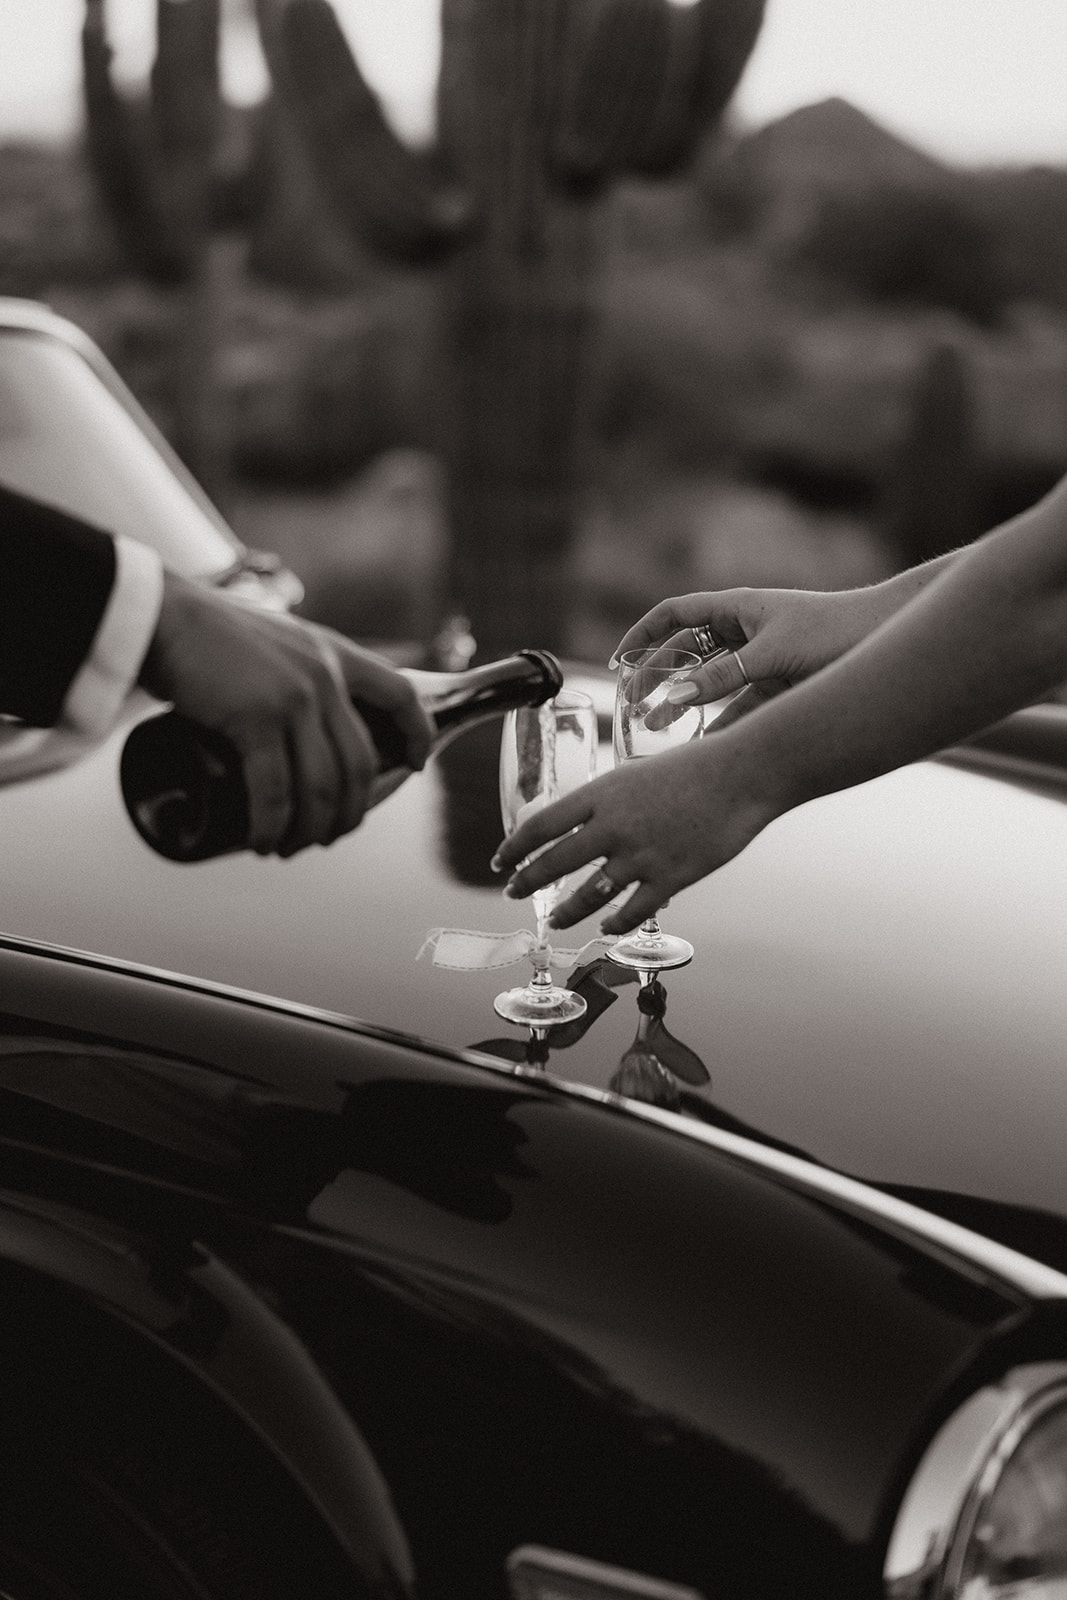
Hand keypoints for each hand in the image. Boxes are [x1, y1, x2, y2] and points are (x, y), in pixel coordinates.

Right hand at [139, 573, 432, 855]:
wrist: (159, 615)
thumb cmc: (205, 633)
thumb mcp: (274, 640)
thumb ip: (295, 668)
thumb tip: (297, 721)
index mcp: (335, 654)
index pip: (401, 695)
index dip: (417, 735)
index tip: (414, 766)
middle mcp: (325, 676)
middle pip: (360, 764)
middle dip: (349, 813)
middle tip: (325, 836)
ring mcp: (293, 698)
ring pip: (322, 787)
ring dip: (309, 830)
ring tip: (289, 847)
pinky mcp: (255, 718)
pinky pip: (276, 791)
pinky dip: (272, 827)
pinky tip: (264, 843)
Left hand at [491, 734, 779, 934]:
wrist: (743, 773)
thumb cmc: (694, 767)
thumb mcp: (636, 772)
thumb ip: (608, 799)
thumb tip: (584, 821)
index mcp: (601, 794)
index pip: (540, 826)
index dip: (514, 848)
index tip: (500, 861)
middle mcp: (613, 826)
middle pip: (553, 863)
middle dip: (526, 882)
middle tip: (512, 893)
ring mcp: (641, 855)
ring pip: (587, 895)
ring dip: (565, 912)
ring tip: (552, 921)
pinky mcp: (671, 878)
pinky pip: (631, 912)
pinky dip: (613, 923)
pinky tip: (605, 927)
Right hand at [611, 587, 887, 729]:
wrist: (886, 639)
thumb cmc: (833, 632)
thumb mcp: (771, 655)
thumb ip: (723, 679)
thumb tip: (675, 698)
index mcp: (736, 607)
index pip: (674, 614)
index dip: (643, 635)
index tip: (620, 661)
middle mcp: (743, 629)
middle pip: (686, 650)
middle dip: (657, 675)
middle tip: (632, 703)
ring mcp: (759, 657)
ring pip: (709, 681)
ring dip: (684, 701)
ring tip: (656, 726)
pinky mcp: (778, 683)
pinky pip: (739, 704)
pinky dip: (720, 722)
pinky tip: (703, 744)